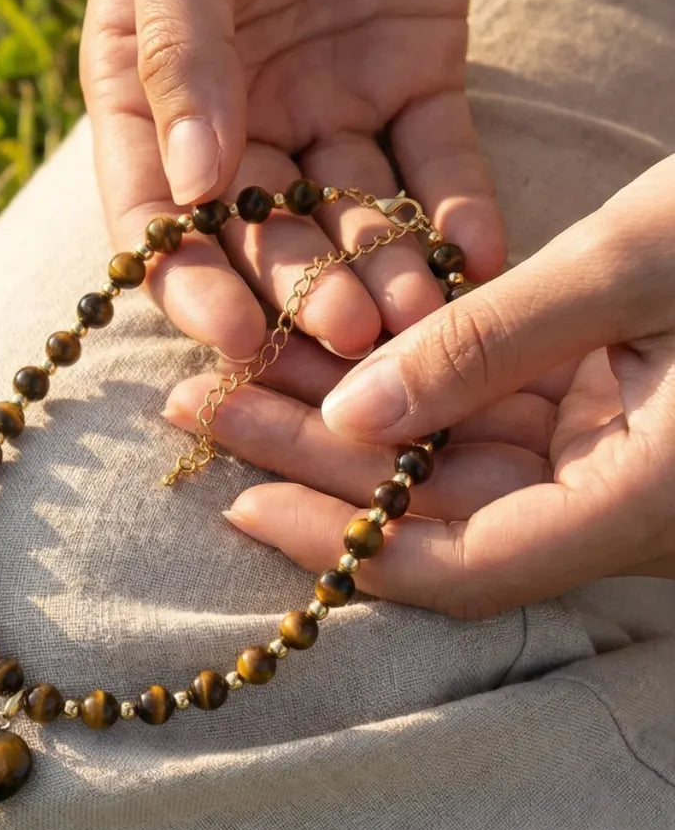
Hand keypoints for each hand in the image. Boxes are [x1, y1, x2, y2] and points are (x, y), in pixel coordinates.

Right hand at [80, 0, 503, 361]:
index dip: (191, 280)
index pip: (158, 215)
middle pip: (261, 233)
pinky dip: (455, 213)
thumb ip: (181, 45)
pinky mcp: (413, 78)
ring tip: (415, 317)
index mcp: (148, 93)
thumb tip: (186, 184)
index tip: (232, 331)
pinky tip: (478, 255)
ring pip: (351, 215)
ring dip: (381, 271)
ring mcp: (327, 103)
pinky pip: (435, 162)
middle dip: (299, 293)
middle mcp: (235, 119)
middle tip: (345, 335)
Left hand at [164, 157, 674, 615]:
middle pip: (439, 513)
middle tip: (199, 409)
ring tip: (237, 366)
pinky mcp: (612, 407)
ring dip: (350, 417)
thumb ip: (491, 344)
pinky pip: (493, 414)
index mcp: (647, 503)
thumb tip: (356, 418)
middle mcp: (626, 503)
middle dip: (314, 462)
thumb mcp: (636, 264)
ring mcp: (618, 459)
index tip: (236, 500)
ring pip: (456, 461)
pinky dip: (414, 382)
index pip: (465, 565)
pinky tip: (330, 343)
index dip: (343, 545)